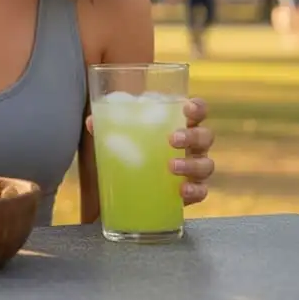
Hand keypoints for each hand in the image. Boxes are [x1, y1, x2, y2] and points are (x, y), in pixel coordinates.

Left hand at [85, 97, 214, 205]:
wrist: (130, 187)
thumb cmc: (132, 149)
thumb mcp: (119, 136)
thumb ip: (107, 125)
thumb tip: (92, 121)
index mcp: (178, 124)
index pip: (196, 110)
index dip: (197, 107)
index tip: (187, 108)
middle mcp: (192, 145)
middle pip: (205, 136)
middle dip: (192, 136)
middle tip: (172, 139)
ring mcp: (194, 168)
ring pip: (206, 164)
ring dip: (191, 164)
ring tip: (171, 166)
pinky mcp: (191, 192)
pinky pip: (201, 191)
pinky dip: (194, 191)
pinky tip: (181, 191)